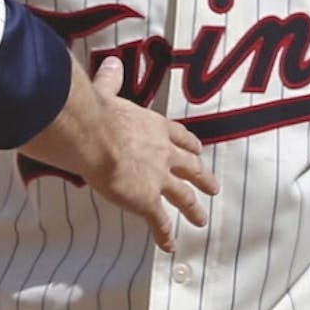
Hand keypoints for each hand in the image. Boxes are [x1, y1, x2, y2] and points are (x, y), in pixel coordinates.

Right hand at [78, 57, 219, 251]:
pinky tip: (170, 245)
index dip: (190, 145)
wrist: (95, 135)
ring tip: (202, 219)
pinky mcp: (146, 200)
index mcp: (155, 127)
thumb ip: (111, 81)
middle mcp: (163, 153)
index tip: (198, 150)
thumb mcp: (107, 93)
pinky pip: (159, 221)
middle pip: (190, 167)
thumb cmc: (98, 113)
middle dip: (202, 177)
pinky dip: (165, 234)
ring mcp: (158, 178)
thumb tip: (111, 64)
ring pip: (183, 196)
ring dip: (193, 208)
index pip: (179, 137)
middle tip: (214, 186)